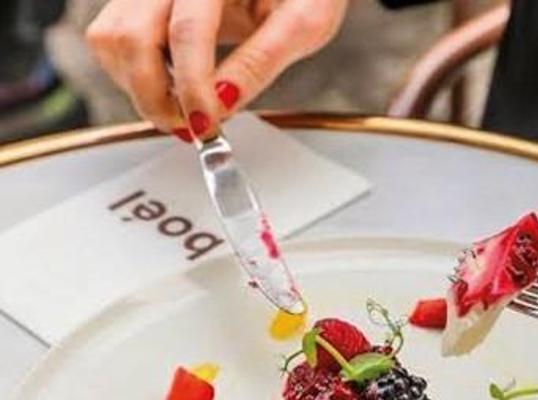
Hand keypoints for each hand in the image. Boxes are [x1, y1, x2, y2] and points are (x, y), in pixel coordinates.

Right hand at [87, 0, 348, 139]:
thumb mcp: (304, 21)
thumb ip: (262, 60)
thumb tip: (225, 102)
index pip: (187, 31)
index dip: (192, 88)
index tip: (207, 127)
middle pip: (131, 38)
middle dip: (156, 98)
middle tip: (195, 128)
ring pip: (111, 41)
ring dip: (141, 89)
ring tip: (185, 108)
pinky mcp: (136, 0)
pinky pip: (111, 40)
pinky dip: (134, 76)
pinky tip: (172, 87)